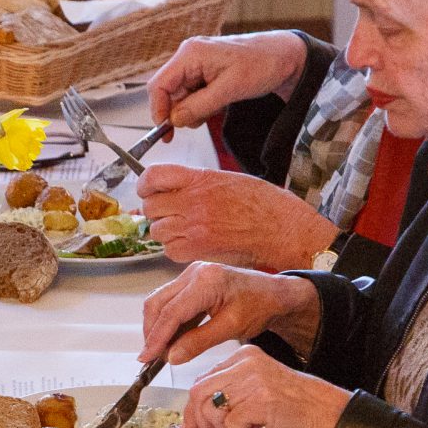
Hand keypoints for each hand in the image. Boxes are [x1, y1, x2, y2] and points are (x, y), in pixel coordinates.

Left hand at [139, 165, 339, 269]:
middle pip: (150, 207)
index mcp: (200, 179)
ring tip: (185, 230)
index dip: (146, 185)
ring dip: (165, 231)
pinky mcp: (198, 250)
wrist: (281, 228)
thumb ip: (195, 183)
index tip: (148, 190)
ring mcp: (194, 227)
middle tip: (169, 214)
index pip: (153, 176)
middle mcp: (193, 202)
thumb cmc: (262, 203)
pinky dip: (175, 249)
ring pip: (157, 231)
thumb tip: (169, 190)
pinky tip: (192, 244)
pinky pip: (169, 251)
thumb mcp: (226, 179)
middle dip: (156, 211)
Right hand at [139, 263, 318, 364]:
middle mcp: (194, 272)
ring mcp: (191, 274)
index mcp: (206, 281)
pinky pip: (170, 300)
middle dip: (152, 332)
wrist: (273, 293)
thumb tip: (172, 356)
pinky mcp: (191, 280)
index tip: (147, 357)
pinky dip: (167, 320)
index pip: (171, 312)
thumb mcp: (231, 328)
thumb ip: (199, 342)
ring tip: (162, 350)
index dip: (156, 337)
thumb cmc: (259, 306)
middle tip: (153, 357)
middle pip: (158, 303)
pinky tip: (171, 338)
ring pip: (160, 301)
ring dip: (157, 327)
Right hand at [146, 31, 310, 128]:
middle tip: (199, 122)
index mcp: (191, 54)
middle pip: (168, 92)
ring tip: (217, 108)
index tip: (167, 130)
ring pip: (180, 96)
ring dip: (193, 110)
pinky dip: (201, 105)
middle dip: (180, 111)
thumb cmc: (262, 64)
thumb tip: (175, 120)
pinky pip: (192, 94)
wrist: (284, 57)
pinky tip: (218, 104)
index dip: (159, 110)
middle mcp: (189, 56)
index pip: (159, 84)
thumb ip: (199, 105)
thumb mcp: (230, 89)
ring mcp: (196, 64)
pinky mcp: (204, 72)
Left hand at [185, 348, 350, 427]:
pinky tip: (257, 427)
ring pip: (210, 408)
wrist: (328, 415)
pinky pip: (231, 422)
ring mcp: (253, 381)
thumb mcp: (256, 390)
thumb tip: (194, 416)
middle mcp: (247, 365)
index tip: (192, 425)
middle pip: (199, 393)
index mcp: (244, 357)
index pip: (202, 379)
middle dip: (199, 421)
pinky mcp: (261, 401)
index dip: (193, 407)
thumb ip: (228, 394)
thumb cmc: (296, 406)